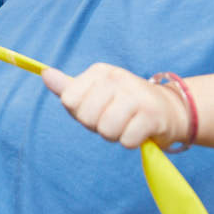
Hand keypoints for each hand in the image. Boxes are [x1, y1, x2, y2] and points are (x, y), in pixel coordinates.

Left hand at [41, 63, 189, 149]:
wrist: (168, 109)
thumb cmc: (123, 103)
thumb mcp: (95, 92)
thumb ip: (68, 87)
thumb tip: (44, 74)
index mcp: (99, 71)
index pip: (69, 101)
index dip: (81, 113)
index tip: (97, 108)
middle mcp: (117, 78)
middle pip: (86, 118)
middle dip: (98, 126)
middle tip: (114, 118)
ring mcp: (135, 95)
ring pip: (106, 130)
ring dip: (115, 135)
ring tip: (126, 124)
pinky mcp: (151, 115)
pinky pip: (126, 140)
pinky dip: (131, 141)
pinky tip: (139, 130)